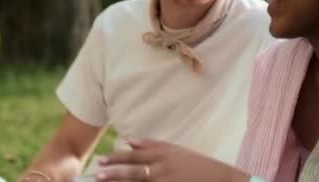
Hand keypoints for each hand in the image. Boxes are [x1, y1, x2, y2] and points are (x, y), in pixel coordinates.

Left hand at [95, 138, 248, 181]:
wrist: (221, 179)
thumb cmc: (197, 165)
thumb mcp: (176, 150)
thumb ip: (152, 145)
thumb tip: (129, 141)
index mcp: (165, 155)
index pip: (136, 157)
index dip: (118, 159)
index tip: (102, 160)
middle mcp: (164, 168)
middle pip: (135, 171)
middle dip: (115, 173)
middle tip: (97, 174)